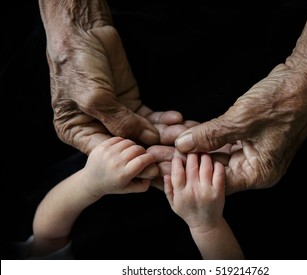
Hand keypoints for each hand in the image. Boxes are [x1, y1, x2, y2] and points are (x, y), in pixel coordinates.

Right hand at [40, 2, 187, 154]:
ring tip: (186, 135)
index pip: (111, 155)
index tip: (158, 167)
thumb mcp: (94, 97)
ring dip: (165, 133)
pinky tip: (178, 119)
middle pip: (131, 145)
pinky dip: (164, 118)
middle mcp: (99, 127)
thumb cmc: (78, 65)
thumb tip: (148, 139)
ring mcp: (117, 116)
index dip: (133, 163)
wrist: (85, 33)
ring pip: (144, 131)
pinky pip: (150, 115)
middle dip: (156, 149)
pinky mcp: (130, 103)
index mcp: (80, 132)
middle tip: (179, 154)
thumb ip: (119, 122)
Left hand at [82, 137, 157, 196]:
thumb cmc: (113, 186)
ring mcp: (108, 153)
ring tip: (131, 153)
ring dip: (133, 147)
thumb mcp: (129, 189)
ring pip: (129, 142)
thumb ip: (144, 184)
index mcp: (123, 174)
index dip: (150, 158)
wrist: (90, 181)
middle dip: (142, 152)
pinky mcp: (102, 146)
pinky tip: (122, 150)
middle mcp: (115, 162)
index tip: (151, 159)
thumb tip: (154, 173)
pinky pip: (119, 139)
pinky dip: (123, 143)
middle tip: (141, 156)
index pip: (142, 161)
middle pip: (137, 149)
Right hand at [164, 153, 224, 229]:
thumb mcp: (173, 203)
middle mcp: (193, 191)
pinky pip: (219, 172)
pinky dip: (217, 164)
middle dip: (191, 153)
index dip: (177, 161)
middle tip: (192, 148)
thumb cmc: (188, 212)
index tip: (178, 156)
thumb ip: (168, 188)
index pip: (177, 172)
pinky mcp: (219, 191)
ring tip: (203, 152)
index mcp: (181, 193)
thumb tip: (165, 173)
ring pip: (205, 166)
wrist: (206, 224)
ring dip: (204, 155)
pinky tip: (214, 161)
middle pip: (192, 165)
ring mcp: (207, 190)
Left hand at [175, 63, 306, 193]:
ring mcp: (255, 151)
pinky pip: (224, 140)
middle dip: (189, 157)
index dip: (191, 172)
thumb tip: (182, 145)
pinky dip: (208, 135)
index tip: (167, 164)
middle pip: (216, 168)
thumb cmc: (282, 101)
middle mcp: (257, 166)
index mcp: (259, 173)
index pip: (217, 180)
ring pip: (218, 153)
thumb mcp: (241, 120)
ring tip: (170, 139)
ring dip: (196, 145)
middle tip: (163, 150)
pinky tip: (187, 129)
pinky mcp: (252, 136)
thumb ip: (209, 136)